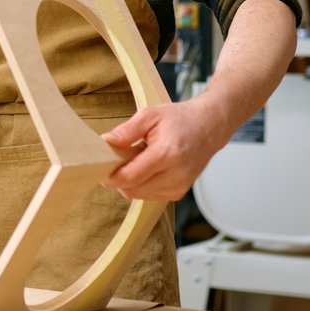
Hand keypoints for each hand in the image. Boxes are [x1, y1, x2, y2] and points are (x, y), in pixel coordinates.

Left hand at [99, 98, 229, 201]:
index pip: (131, 176)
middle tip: (116, 161)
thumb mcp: (150, 115)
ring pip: (140, 195)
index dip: (112, 176)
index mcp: (168, 153)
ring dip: (130, 182)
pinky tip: (147, 168)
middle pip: (133, 189)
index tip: (100, 168)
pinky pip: (150, 195)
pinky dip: (142, 185)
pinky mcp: (179, 193)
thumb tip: (106, 141)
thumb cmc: (180, 120)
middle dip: (119, 178)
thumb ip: (127, 130)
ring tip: (136, 161)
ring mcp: (179, 186)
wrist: (208, 128)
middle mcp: (176, 174)